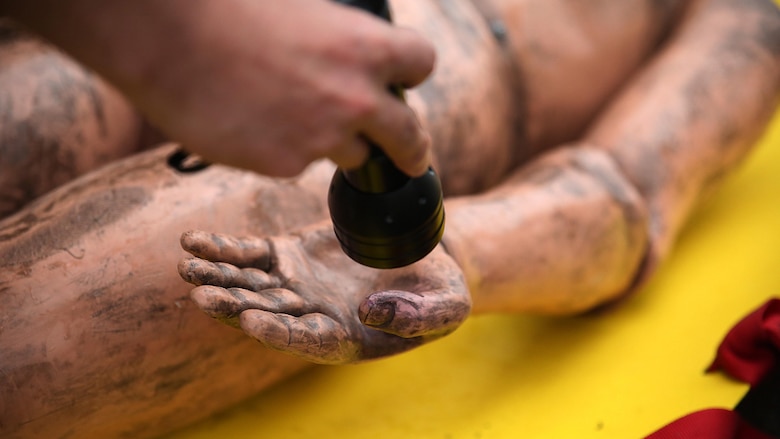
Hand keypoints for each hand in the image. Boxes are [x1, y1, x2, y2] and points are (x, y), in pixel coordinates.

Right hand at [129, 0, 434, 176]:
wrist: (166, 37)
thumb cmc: (229, 9)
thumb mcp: (303, 11)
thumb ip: (337, 43)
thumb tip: (343, 61)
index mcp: (365, 47)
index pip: (421, 64)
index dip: (411, 73)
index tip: (405, 83)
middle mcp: (354, 98)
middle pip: (409, 135)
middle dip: (413, 149)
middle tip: (414, 159)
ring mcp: (321, 137)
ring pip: (352, 155)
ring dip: (337, 143)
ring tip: (292, 117)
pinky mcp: (285, 165)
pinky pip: (299, 163)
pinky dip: (285, 149)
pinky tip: (252, 123)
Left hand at [177, 223, 470, 363]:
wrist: (423, 257)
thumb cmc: (438, 290)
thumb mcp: (446, 307)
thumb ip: (417, 318)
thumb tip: (372, 313)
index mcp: (344, 337)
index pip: (306, 341)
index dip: (280, 333)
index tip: (254, 322)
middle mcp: (311, 315)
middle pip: (266, 314)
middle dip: (234, 306)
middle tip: (203, 297)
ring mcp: (295, 285)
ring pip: (248, 284)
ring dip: (217, 278)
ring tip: (187, 267)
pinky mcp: (287, 256)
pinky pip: (249, 254)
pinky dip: (222, 248)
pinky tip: (194, 241)